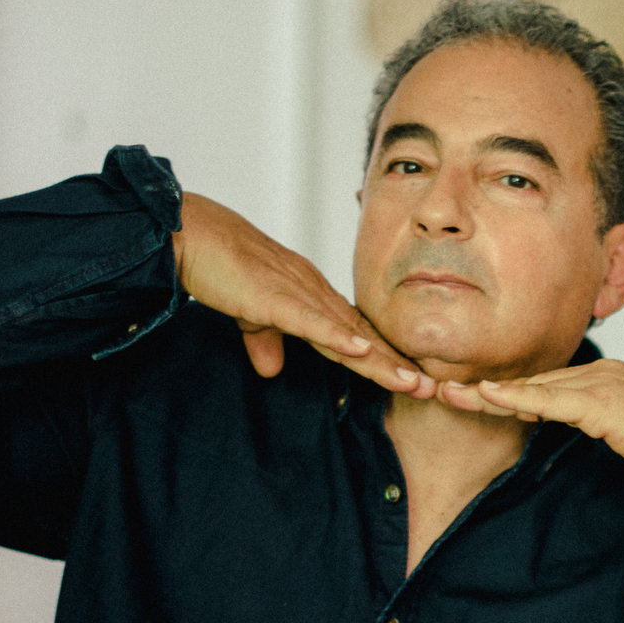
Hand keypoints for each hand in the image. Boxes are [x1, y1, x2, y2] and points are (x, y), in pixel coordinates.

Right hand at [173, 194, 430, 395]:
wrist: (192, 234)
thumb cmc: (220, 267)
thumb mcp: (249, 312)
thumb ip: (265, 339)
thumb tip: (271, 370)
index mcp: (311, 297)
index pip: (356, 333)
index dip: (383, 358)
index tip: (410, 379)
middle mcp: (315, 293)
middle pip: (363, 336)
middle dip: (396, 364)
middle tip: (430, 388)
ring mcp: (298, 294)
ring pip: (347, 333)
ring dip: (379, 360)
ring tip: (411, 381)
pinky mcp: (274, 298)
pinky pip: (311, 321)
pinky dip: (337, 337)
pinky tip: (362, 351)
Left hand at [437, 359, 623, 491]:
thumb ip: (610, 429)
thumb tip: (592, 440)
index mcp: (612, 378)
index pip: (551, 384)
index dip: (511, 391)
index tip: (476, 396)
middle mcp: (604, 372)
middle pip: (534, 380)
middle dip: (487, 387)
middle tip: (444, 388)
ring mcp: (602, 384)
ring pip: (534, 387)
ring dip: (488, 392)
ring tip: (447, 393)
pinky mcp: (601, 402)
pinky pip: (548, 400)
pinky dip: (514, 397)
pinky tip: (484, 396)